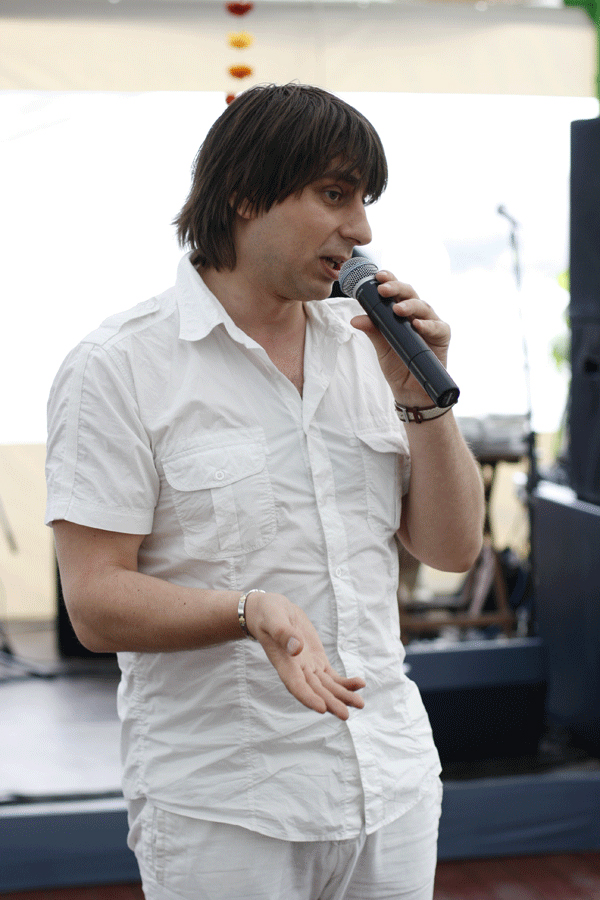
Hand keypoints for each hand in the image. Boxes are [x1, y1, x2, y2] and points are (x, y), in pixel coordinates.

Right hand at [244, 591, 364, 719]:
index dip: (308, 698)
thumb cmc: (268, 615)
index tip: (322, 709)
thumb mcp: (273, 619)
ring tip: (359, 704)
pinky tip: (359, 684)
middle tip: (346, 714)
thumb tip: (296, 647)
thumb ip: (283, 633)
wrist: (272, 612)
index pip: (296, 685)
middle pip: (315, 691)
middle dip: (331, 703)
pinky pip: (332, 676)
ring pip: (327, 687)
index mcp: (284, 663)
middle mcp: (297, 670)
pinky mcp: (318, 661)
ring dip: (342, 696)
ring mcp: (309, 667)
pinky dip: (345, 682)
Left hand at [350, 270, 450, 406]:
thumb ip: (372, 330)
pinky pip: (437, 327)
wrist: (410, 390)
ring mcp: (431, 323)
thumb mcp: (381, 346)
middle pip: (409, 293)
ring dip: (410, 305)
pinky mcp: (442, 336)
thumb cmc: (396, 364)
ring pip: (423, 306)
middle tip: (383, 289)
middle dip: (396, 288)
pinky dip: (427, 325)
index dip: (389, 280)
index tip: (377, 277)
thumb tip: (356, 319)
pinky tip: (417, 325)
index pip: (396, 291)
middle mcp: (417, 313)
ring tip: (397, 309)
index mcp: (401, 311)